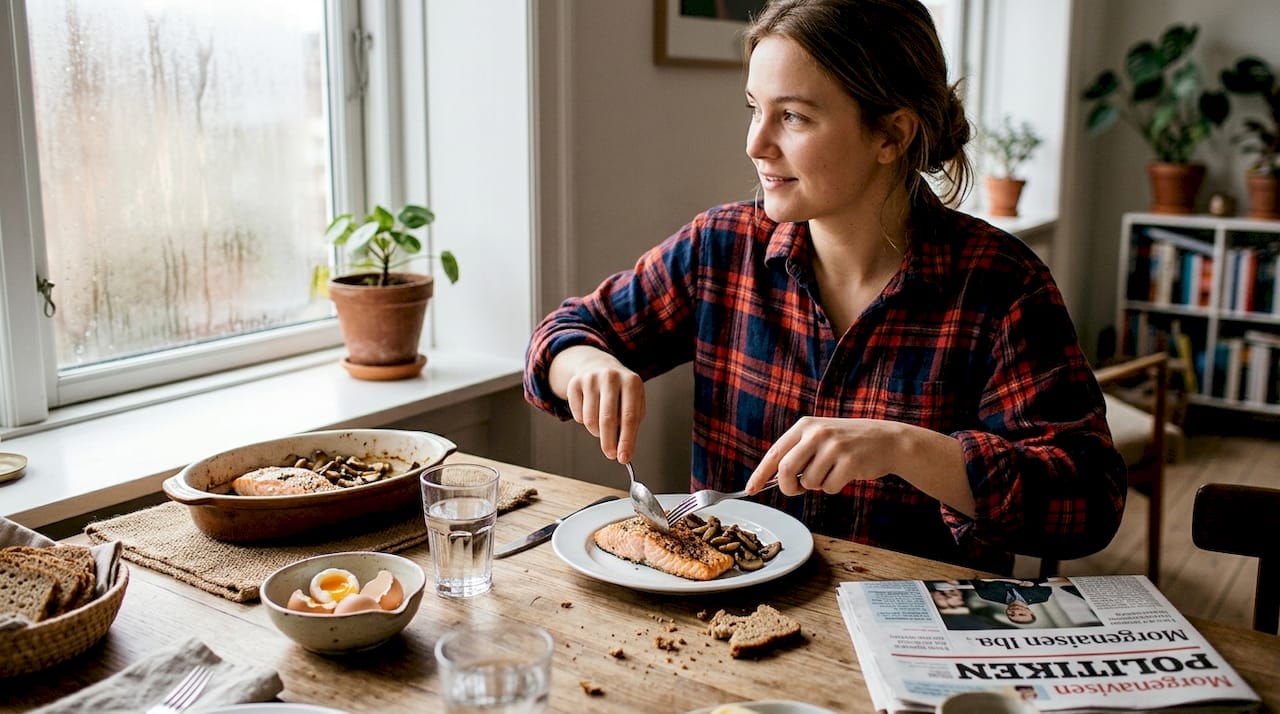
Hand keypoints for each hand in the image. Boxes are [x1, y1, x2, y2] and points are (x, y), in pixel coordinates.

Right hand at [549, 346, 645, 462]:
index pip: (629, 417)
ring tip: (602, 426)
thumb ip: (631, 425)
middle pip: (608, 419)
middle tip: (611, 455)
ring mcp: (591, 379)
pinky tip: (591, 411)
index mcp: (631, 382)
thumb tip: (623, 451)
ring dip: (597, 432)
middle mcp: (611, 377)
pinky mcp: (574, 383)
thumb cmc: (621, 392)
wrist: (598, 366)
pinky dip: (584, 421)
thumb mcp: (634, 402)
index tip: (624, 458)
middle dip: (609, 442)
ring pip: (590, 420)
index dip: (627, 440)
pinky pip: (577, 416)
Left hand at [746, 416, 896, 495]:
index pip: (774, 453)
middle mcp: (817, 433)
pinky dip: (833, 487)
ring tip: (831, 472)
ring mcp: (834, 446)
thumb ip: (797, 452)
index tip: (751, 489)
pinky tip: (845, 474)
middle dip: (788, 487)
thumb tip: (772, 479)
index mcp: (804, 426)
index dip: (760, 473)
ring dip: (817, 486)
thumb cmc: (847, 442)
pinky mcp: (849, 462)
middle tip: (797, 490)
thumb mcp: (819, 436)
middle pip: (786, 470)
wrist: (886, 439)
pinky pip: (829, 487)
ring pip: (809, 482)